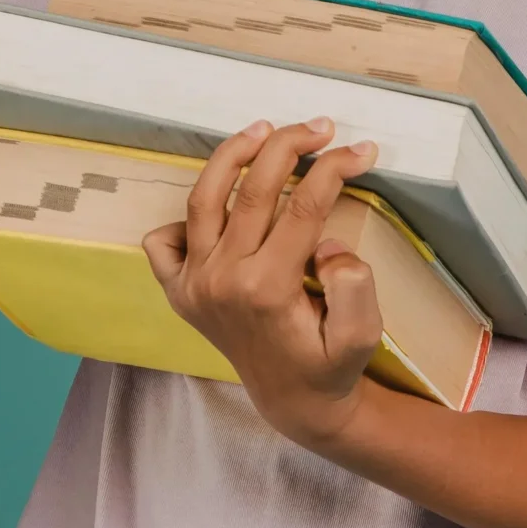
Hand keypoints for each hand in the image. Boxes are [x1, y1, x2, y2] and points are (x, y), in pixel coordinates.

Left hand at [141, 118, 383, 446]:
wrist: (293, 401)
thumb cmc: (331, 364)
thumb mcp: (362, 336)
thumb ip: (355, 289)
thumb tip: (327, 245)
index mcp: (268, 288)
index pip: (302, 207)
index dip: (334, 170)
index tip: (362, 149)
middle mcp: (222, 279)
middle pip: (252, 190)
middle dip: (290, 147)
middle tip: (321, 126)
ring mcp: (194, 283)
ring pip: (202, 200)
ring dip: (233, 156)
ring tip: (265, 129)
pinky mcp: (178, 290)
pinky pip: (163, 242)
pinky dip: (183, 216)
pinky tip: (218, 199)